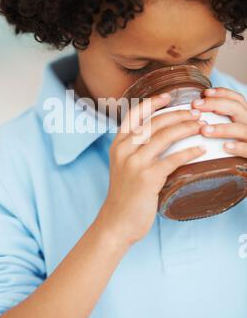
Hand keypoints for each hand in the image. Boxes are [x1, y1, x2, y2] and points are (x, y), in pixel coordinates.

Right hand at [97, 93, 206, 246]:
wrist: (116, 222)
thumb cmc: (124, 194)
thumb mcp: (122, 166)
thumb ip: (134, 149)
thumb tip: (160, 134)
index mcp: (118, 144)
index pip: (134, 114)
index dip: (152, 102)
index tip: (169, 95)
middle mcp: (124, 150)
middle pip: (154, 122)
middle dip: (178, 114)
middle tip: (195, 113)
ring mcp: (134, 163)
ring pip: (164, 136)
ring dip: (186, 128)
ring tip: (201, 125)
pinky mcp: (147, 178)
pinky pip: (172, 159)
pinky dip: (189, 152)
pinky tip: (200, 150)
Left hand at [192, 87, 246, 157]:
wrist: (246, 167)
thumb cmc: (237, 148)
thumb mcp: (231, 131)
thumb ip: (219, 120)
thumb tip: (194, 112)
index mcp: (244, 117)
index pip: (237, 100)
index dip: (222, 93)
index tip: (205, 93)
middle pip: (237, 108)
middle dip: (215, 104)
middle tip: (195, 105)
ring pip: (241, 129)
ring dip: (222, 128)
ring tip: (204, 130)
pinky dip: (238, 147)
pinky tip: (225, 146)